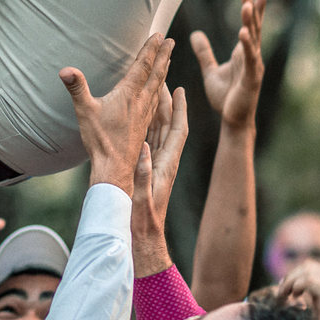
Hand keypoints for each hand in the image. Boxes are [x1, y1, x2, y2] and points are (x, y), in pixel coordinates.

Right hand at [61, 34, 174, 191]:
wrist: (115, 168)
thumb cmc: (100, 140)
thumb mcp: (85, 111)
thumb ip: (77, 89)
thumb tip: (65, 70)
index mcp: (129, 95)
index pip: (143, 66)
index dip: (150, 49)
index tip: (159, 35)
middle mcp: (141, 102)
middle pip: (157, 74)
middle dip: (164, 56)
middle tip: (171, 41)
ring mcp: (145, 114)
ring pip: (159, 87)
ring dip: (164, 71)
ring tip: (168, 60)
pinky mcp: (143, 124)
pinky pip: (156, 101)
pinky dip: (160, 90)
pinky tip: (158, 91)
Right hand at [132, 89, 188, 275]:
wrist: (143, 239)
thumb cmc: (143, 221)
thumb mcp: (142, 197)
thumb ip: (143, 175)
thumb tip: (144, 150)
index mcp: (167, 165)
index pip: (177, 130)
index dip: (179, 109)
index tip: (180, 88)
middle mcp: (165, 162)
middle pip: (168, 125)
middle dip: (166, 102)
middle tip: (162, 80)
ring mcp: (157, 166)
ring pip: (158, 131)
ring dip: (156, 111)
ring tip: (151, 91)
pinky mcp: (149, 171)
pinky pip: (149, 141)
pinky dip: (146, 126)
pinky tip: (140, 119)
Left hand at [190, 0, 266, 128]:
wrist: (233, 120)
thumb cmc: (226, 97)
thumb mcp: (210, 71)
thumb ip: (204, 52)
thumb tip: (195, 34)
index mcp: (243, 54)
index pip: (249, 27)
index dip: (251, 11)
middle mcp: (251, 57)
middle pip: (254, 29)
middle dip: (254, 11)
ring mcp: (253, 68)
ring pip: (253, 41)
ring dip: (251, 23)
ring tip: (247, 5)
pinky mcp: (251, 79)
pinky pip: (250, 60)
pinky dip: (247, 46)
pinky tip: (243, 33)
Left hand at [276, 260, 319, 319]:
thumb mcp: (319, 305)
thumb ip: (309, 293)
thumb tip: (287, 283)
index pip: (311, 267)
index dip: (294, 274)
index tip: (284, 288)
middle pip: (307, 266)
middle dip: (291, 276)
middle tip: (282, 292)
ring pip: (306, 270)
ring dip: (291, 281)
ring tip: (285, 296)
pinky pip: (309, 280)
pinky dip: (297, 286)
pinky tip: (295, 297)